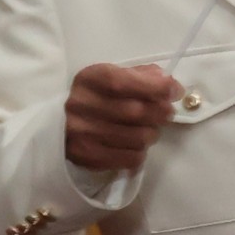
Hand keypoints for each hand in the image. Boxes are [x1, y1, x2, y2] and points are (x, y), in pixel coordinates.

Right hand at [62, 61, 182, 173]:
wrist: (61, 122)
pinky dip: (141, 152)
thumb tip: (171, 86)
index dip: (156, 87)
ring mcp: (81, 133)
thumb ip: (143, 76)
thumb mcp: (113, 76)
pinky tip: (134, 144)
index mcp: (90, 79)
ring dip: (152, 133)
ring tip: (148, 129)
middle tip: (166, 113)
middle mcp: (81, 105)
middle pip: (136, 112)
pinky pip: (131, 158)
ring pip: (138, 137)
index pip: (124, 82)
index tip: (174, 91)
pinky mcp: (86, 157)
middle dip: (161, 113)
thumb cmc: (96, 95)